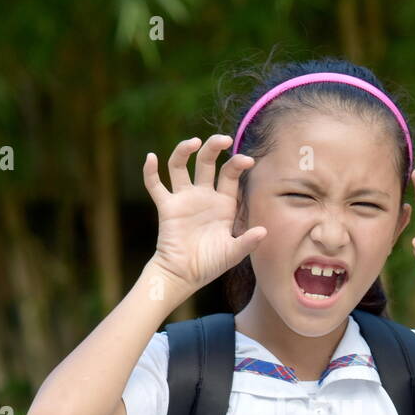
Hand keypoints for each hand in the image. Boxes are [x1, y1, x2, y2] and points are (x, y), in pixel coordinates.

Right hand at [145, 134, 266, 294]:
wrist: (184, 275)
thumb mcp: (233, 253)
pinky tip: (150, 158)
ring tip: (193, 142)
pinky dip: (150, 171)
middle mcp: (203, 195)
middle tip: (223, 139)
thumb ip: (247, 242)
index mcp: (223, 203)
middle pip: (206, 162)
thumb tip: (264, 231)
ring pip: (180, 166)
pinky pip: (155, 185)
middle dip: (214, 147)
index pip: (230, 174)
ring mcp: (183, 199)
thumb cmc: (210, 264)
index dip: (238, 164)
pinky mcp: (167, 207)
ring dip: (183, 151)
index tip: (247, 161)